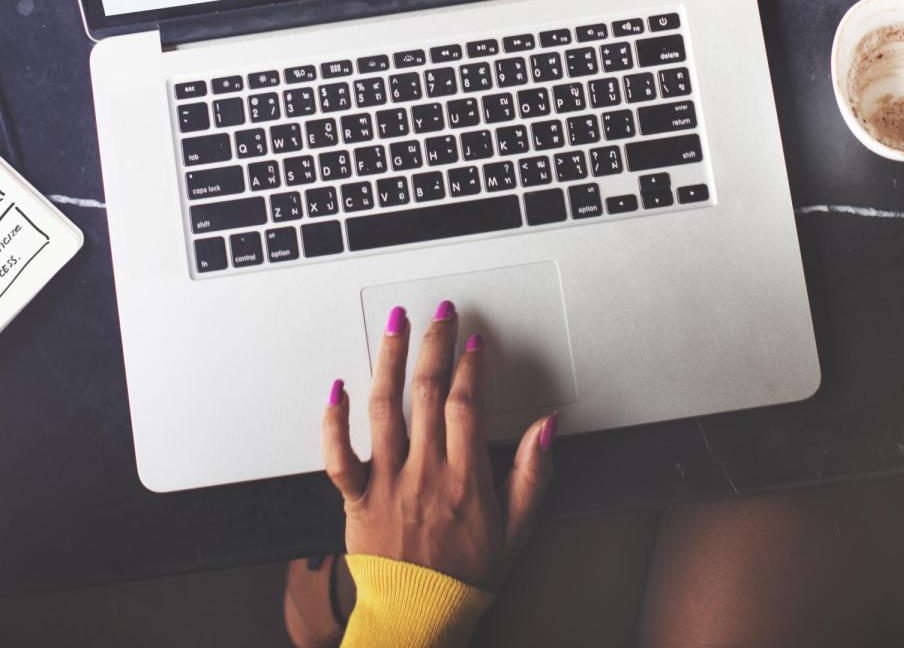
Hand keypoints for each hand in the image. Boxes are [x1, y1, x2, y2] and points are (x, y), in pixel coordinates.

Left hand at [321, 301, 556, 590]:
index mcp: (465, 477)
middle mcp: (424, 472)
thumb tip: (547, 427)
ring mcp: (387, 482)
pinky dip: (333, 420)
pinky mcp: (356, 498)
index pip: (467, 404)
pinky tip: (338, 388)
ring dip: (390, 361)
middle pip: (426, 393)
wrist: (420, 613)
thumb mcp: (518, 526)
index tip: (474, 343)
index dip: (471, 367)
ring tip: (396, 325)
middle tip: (440, 314)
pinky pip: (338, 455)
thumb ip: (534, 473)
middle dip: (434, 345)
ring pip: (383, 408)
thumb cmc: (467, 572)